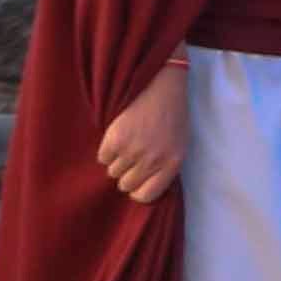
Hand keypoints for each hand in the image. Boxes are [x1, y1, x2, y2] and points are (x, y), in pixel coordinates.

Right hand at [96, 62, 187, 204]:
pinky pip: (102, 158)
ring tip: (129, 140)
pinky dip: (107, 148)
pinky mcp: (115, 139)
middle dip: (126, 172)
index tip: (136, 181)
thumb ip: (164, 168)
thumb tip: (143, 189)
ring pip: (112, 171)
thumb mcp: (178, 144)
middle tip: (132, 155)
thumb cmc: (171, 115)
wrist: (160, 84)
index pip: (146, 196)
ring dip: (117, 159)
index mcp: (172, 164)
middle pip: (126, 185)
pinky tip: (119, 134)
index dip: (138, 190)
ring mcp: (133, 151)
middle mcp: (153, 160)